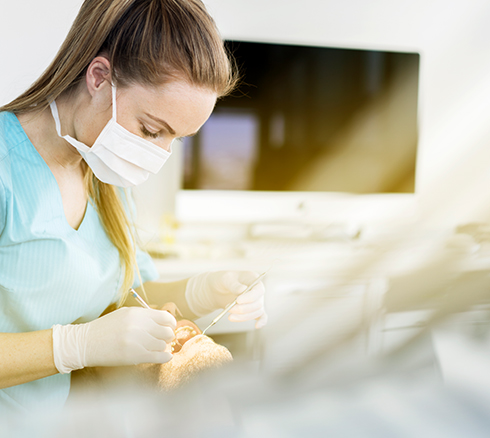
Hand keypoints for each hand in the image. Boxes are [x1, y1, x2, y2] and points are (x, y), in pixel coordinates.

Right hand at [52, 307, 176, 373]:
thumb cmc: (106, 328)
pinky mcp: (134, 356)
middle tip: (162, 339)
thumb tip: (165, 321)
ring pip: (162, 345)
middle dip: (167, 336)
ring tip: (154, 348)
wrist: (85, 343)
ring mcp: (137, 341)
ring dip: (161, 347)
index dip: (170, 324)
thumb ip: (144, 317)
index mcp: (137, 313)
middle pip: (167, 332)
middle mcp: (139, 325)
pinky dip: (165, 357)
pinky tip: (165, 356)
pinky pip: (159, 356)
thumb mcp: (125, 314)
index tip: (169, 328)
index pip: (165, 317)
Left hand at [185, 270, 267, 327]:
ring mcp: (256, 300)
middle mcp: (257, 290)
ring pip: (256, 312)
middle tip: (229, 310)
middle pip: (258, 303)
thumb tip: (242, 290)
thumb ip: (233, 284)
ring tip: (229, 316)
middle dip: (243, 309)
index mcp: (253, 279)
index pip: (258, 290)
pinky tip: (257, 326)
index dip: (250, 297)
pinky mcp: (253, 309)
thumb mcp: (225, 279)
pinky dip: (261, 322)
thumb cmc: (222, 281)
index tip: (238, 301)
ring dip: (244, 316)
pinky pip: (261, 316)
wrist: (217, 290)